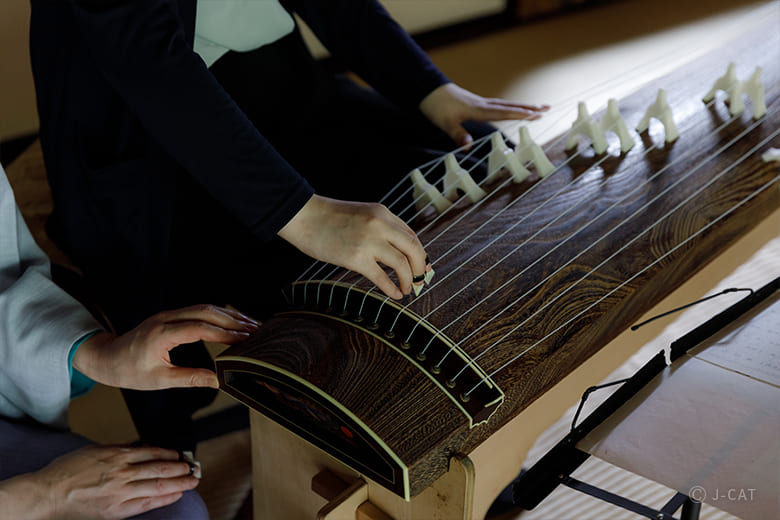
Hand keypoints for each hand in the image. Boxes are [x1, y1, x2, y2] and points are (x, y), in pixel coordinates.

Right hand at [33, 445, 197, 519]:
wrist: (47, 493)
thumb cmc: (66, 471)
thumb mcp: (95, 450)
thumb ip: (119, 449)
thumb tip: (139, 447)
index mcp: (117, 455)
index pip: (152, 452)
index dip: (169, 453)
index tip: (180, 455)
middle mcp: (122, 472)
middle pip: (159, 468)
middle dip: (180, 468)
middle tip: (194, 467)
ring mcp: (120, 492)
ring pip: (157, 485)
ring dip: (178, 482)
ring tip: (192, 480)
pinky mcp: (116, 509)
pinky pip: (145, 503)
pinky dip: (163, 498)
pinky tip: (175, 495)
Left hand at [73, 305, 258, 389]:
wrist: (106, 357)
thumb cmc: (129, 371)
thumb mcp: (159, 381)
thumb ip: (190, 378)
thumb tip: (218, 380)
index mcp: (162, 334)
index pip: (201, 328)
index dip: (225, 334)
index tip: (246, 339)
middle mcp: (167, 318)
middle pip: (208, 312)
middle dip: (235, 320)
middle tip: (257, 330)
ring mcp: (169, 314)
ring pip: (206, 307)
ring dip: (230, 315)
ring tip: (252, 325)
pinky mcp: (172, 315)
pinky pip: (199, 310)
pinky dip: (219, 315)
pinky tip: (233, 322)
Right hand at [278, 195, 426, 298]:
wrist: (304, 216)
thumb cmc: (328, 218)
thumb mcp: (361, 214)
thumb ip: (381, 227)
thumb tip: (400, 249)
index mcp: (382, 213)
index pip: (411, 235)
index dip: (419, 254)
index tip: (421, 267)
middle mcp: (380, 225)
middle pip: (413, 249)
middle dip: (420, 268)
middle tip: (420, 281)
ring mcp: (369, 242)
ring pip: (402, 264)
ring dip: (408, 280)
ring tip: (407, 289)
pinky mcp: (356, 258)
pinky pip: (382, 278)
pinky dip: (392, 289)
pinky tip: (395, 295)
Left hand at [419, 83, 549, 147]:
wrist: (428, 90)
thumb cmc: (437, 108)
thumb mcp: (445, 124)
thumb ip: (458, 135)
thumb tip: (468, 147)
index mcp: (478, 110)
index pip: (503, 112)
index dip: (520, 114)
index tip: (537, 114)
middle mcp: (482, 105)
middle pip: (509, 106)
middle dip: (528, 108)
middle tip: (547, 107)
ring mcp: (480, 103)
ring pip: (505, 104)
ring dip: (521, 106)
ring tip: (536, 108)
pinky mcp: (476, 104)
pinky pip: (498, 106)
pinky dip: (509, 107)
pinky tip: (513, 109)